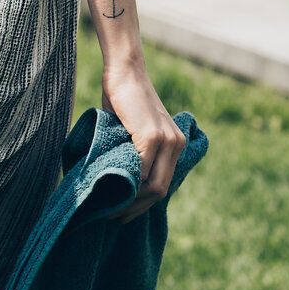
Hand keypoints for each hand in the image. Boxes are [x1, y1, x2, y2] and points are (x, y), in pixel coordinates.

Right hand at [99, 57, 184, 222]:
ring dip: (133, 201)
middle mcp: (176, 144)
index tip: (124, 214)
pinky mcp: (152, 136)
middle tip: (116, 217)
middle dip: (138, 208)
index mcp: (176, 145)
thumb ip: (136, 152)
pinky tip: (113, 189)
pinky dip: (129, 184)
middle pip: (161, 190)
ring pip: (155, 185)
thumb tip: (122, 180)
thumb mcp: (134, 130)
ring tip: (112, 208)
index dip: (144, 204)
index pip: (164, 184)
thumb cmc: (122, 99)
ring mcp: (167, 140)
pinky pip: (142, 170)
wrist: (124, 72)